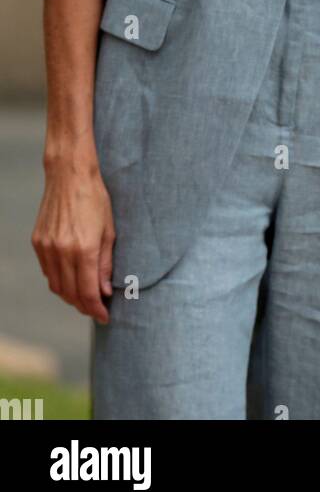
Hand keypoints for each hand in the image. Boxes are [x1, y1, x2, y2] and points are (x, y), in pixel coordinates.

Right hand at [32, 156, 115, 323]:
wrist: (69, 174)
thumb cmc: (95, 198)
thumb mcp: (110, 230)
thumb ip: (106, 263)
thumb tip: (104, 291)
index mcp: (84, 249)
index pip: (88, 292)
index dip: (97, 309)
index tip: (105, 316)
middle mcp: (62, 251)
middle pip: (71, 293)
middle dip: (84, 306)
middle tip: (96, 309)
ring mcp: (47, 247)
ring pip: (56, 286)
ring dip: (70, 296)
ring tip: (84, 297)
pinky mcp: (37, 242)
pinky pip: (47, 271)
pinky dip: (58, 280)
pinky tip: (70, 278)